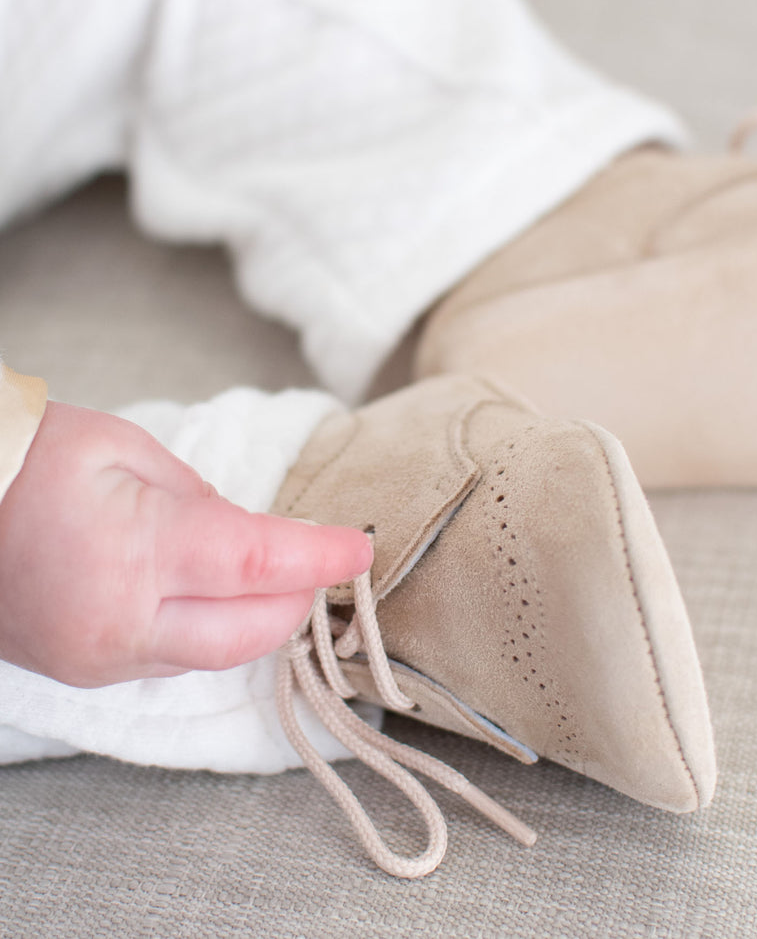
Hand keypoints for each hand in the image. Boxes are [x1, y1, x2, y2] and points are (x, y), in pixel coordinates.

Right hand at [0, 401, 373, 686]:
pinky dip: (212, 630)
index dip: (323, 559)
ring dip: (261, 620)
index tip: (362, 549)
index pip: (263, 567)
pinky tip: (220, 596)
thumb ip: (201, 495)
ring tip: (280, 577)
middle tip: (326, 561)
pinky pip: (173, 659)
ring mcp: (99, 657)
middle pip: (253, 632)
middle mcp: (123, 621)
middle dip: (301, 599)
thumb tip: (249, 533)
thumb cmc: (24, 458)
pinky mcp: (83, 670)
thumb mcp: (125, 448)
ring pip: (217, 656)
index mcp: (138, 551)